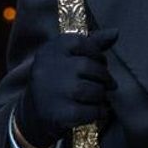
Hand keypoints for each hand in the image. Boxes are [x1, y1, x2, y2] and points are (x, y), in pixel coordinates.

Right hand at [16, 29, 117, 147]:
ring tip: (101, 97)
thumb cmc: (57, 79)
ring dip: (101, 95)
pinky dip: (99, 112)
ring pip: (91, 90)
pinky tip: (99, 112)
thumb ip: (92, 43)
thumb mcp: (68, 56)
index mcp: (50, 50)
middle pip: (88, 67)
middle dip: (103, 76)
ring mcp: (51, 93)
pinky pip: (88, 111)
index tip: (100, 63)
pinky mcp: (57, 115)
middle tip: (109, 84)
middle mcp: (46, 69)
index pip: (81, 42)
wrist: (32, 113)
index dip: (97, 54)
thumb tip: (115, 32)